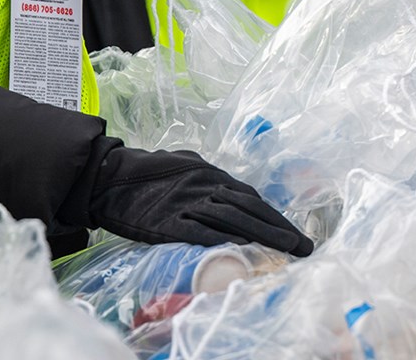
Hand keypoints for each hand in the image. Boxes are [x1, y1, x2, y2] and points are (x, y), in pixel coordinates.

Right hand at [86, 146, 312, 255]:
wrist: (112, 177)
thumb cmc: (149, 172)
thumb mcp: (185, 166)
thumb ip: (207, 178)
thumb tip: (229, 191)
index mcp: (211, 175)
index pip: (251, 198)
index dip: (275, 217)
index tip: (294, 235)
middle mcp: (205, 187)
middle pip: (249, 209)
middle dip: (279, 229)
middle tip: (303, 246)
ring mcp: (188, 205)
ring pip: (232, 220)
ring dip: (263, 235)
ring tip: (286, 249)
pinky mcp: (169, 222)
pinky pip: (199, 232)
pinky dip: (222, 239)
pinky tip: (244, 247)